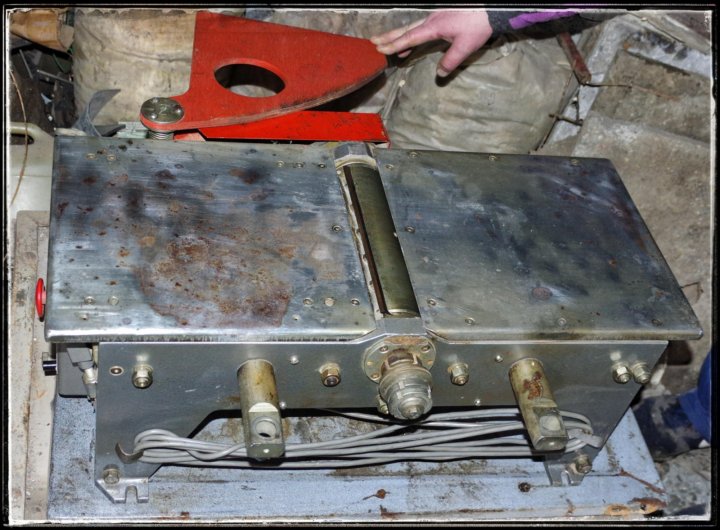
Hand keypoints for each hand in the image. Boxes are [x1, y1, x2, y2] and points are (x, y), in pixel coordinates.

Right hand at [371, 10, 492, 76]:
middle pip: (406, 29)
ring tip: (389, 45)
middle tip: (373, 41)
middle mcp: (431, 19)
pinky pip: (421, 26)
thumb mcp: (465, 46)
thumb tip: (439, 73)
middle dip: (389, 36)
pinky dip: (412, 34)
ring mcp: (436, 16)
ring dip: (399, 36)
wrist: (491, 9)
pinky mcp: (442, 16)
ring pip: (412, 27)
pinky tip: (413, 41)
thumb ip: (451, 61)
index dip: (394, 44)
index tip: (380, 49)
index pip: (410, 37)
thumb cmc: (478, 25)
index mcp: (434, 26)